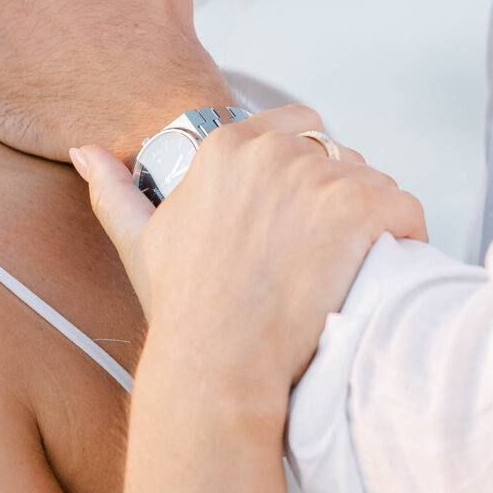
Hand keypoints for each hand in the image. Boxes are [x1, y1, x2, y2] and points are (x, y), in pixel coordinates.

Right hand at [74, 109, 427, 405]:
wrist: (219, 366)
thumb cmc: (186, 312)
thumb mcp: (141, 241)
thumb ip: (113, 189)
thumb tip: (85, 151)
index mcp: (228, 146)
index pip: (296, 126)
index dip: (308, 174)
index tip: (304, 220)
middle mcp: (275, 150)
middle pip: (339, 155)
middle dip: (340, 199)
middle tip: (326, 255)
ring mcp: (319, 177)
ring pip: (375, 182)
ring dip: (372, 221)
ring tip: (349, 269)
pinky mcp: (360, 207)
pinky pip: (408, 209)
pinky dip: (408, 237)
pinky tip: (384, 268)